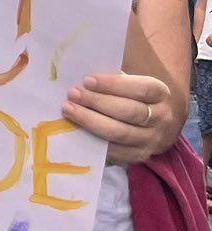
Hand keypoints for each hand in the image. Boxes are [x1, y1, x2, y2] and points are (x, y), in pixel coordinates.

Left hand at [63, 72, 180, 164]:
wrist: (152, 126)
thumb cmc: (131, 97)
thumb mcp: (129, 82)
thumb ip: (112, 78)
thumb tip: (81, 74)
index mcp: (160, 94)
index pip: (142, 89)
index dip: (114, 84)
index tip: (87, 80)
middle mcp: (161, 118)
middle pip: (130, 111)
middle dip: (97, 102)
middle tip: (72, 94)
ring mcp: (151, 140)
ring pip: (120, 132)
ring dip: (91, 121)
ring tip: (68, 109)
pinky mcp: (137, 156)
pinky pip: (114, 150)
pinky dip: (93, 139)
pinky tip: (75, 129)